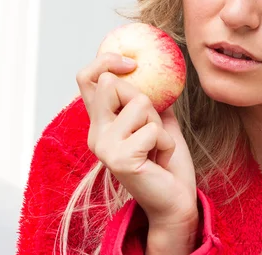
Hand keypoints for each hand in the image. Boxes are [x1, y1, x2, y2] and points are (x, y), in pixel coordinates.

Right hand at [76, 52, 197, 225]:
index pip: (86, 79)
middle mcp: (96, 133)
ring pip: (139, 103)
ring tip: (157, 146)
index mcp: (101, 122)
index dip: (104, 62)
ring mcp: (104, 146)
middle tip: (152, 125)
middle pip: (112, 84)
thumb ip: (146, 96)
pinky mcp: (119, 159)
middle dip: (144, 99)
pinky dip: (165, 141)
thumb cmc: (166, 160)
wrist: (175, 200)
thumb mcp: (156, 119)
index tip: (129, 62)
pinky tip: (160, 159)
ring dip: (158, 123)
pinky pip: (152, 129)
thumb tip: (149, 66)